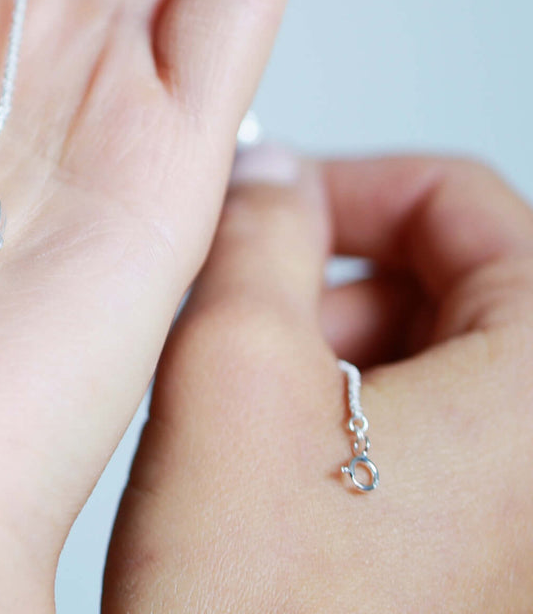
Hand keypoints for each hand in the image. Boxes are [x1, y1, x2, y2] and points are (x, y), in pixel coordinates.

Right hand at [104, 149, 532, 612]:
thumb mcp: (231, 365)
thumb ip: (257, 230)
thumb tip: (270, 170)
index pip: (465, 197)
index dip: (348, 186)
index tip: (264, 215)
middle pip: (461, 279)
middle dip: (334, 278)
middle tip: (236, 316)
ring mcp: (528, 519)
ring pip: (442, 361)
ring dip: (334, 349)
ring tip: (241, 400)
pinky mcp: (492, 566)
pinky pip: (438, 441)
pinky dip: (353, 419)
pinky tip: (272, 464)